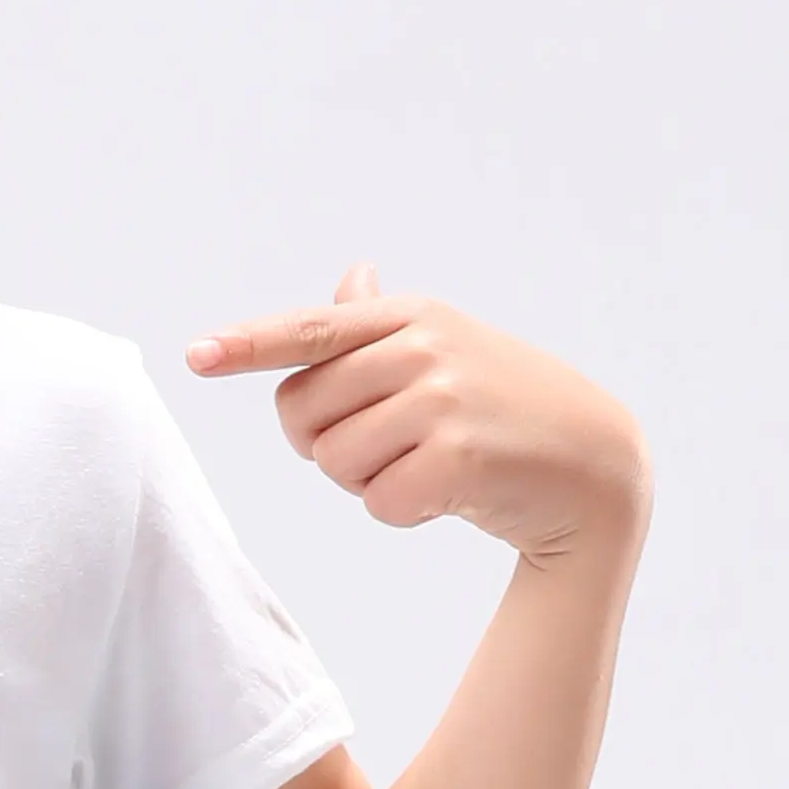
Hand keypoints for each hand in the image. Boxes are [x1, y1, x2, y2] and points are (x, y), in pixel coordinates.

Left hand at [188, 264, 647, 563]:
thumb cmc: (505, 406)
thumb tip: (352, 275)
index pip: (308, 331)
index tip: (195, 356)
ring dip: (368, 483)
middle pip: (302, 413)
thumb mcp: (449, 347)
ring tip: (427, 466)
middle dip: (327, 445)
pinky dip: (403, 513)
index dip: (246, 346)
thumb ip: (385, 322)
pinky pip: (378, 502)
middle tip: (388, 446)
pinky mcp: (457, 456)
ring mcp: (441, 399)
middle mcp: (421, 348)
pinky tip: (447, 496)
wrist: (593, 463)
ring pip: (334, 463)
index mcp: (409, 317)